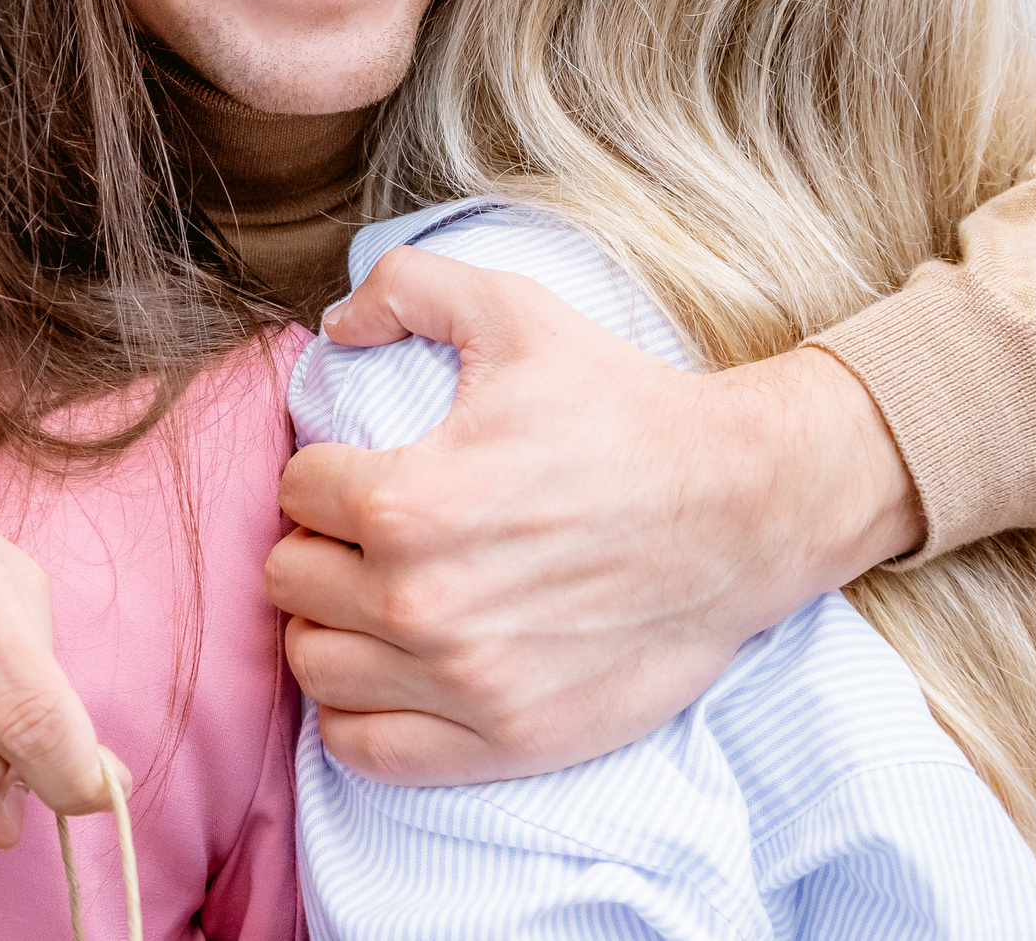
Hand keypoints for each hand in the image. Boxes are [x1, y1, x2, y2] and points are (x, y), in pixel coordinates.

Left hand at [266, 247, 920, 784]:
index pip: (294, 489)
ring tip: (374, 596)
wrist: (746, 509)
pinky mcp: (504, 740)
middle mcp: (423, 600)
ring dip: (329, 625)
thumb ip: (408, 286)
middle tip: (368, 531)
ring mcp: (463, 681)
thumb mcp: (518, 311)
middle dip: (319, 543)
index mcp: (410, 499)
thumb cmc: (629, 409)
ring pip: (313, 665)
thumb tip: (334, 324)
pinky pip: (364, 748)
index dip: (323, 468)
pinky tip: (391, 668)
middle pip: (290, 578)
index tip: (364, 468)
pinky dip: (357, 711)